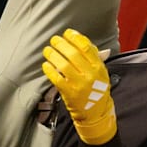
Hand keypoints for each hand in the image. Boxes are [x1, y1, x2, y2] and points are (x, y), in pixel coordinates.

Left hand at [42, 29, 116, 145]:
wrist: (95, 113)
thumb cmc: (97, 90)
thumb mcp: (101, 73)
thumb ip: (95, 57)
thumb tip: (86, 42)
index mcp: (99, 67)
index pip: (86, 47)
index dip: (75, 37)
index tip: (67, 33)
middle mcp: (90, 75)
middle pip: (73, 54)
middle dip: (61, 44)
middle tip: (54, 40)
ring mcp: (79, 85)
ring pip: (63, 65)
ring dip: (53, 55)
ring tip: (47, 50)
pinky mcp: (69, 93)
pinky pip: (56, 78)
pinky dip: (49, 70)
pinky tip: (46, 65)